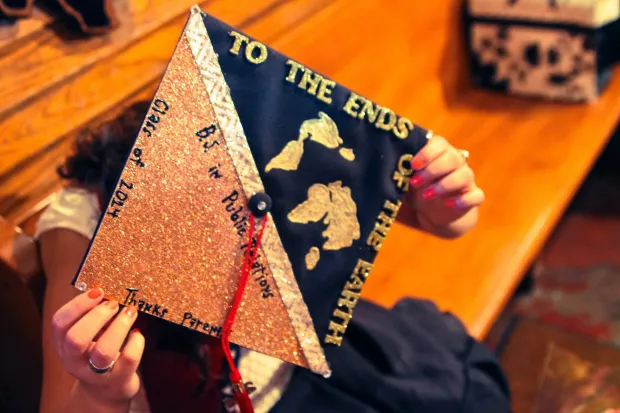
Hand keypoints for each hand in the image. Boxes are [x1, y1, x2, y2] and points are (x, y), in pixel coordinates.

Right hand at [51, 289, 142, 409]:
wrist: (106, 390)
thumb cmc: (97, 352)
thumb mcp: (87, 335)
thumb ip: (91, 315)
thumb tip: (106, 285)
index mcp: (63, 345)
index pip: (59, 323)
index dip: (77, 305)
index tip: (97, 291)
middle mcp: (75, 361)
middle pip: (76, 338)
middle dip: (97, 316)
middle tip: (114, 303)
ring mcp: (97, 373)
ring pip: (104, 351)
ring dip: (119, 327)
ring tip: (129, 312)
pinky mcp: (120, 379)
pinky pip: (129, 359)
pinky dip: (136, 341)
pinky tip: (137, 334)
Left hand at [406, 135, 484, 238]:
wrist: (432, 213)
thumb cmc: (417, 189)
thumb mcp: (406, 178)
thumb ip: (400, 170)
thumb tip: (383, 166)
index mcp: (440, 153)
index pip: (439, 144)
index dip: (427, 153)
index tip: (412, 164)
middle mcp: (456, 163)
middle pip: (453, 158)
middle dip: (432, 170)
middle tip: (414, 182)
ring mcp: (466, 181)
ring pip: (465, 175)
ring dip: (445, 184)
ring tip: (426, 196)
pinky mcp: (472, 198)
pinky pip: (477, 196)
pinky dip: (464, 200)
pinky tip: (449, 204)